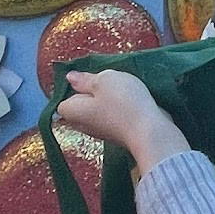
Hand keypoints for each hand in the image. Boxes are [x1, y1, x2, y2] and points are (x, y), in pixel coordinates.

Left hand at [56, 69, 190, 174]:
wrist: (150, 131)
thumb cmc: (123, 103)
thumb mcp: (104, 80)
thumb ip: (85, 79)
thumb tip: (70, 78)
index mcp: (73, 112)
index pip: (64, 101)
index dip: (77, 88)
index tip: (92, 81)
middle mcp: (83, 126)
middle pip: (82, 106)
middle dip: (93, 94)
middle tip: (108, 84)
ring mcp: (101, 132)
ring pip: (98, 111)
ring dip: (108, 101)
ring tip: (123, 92)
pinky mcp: (117, 135)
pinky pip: (112, 118)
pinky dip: (119, 110)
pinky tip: (132, 103)